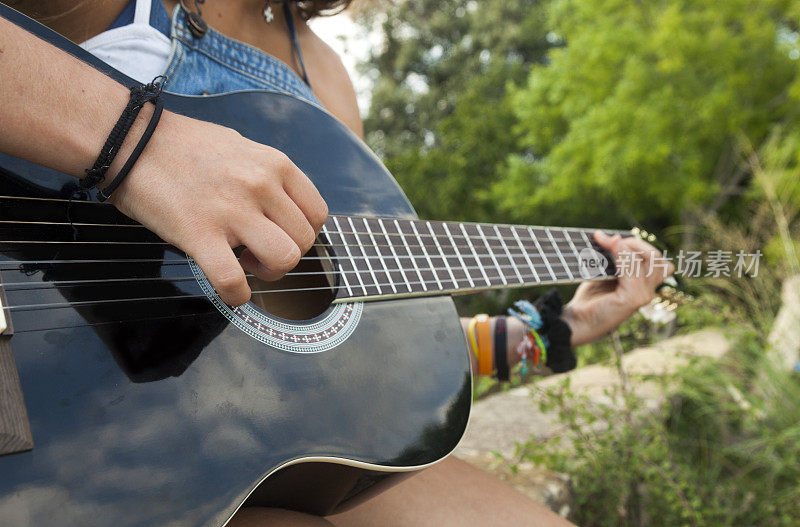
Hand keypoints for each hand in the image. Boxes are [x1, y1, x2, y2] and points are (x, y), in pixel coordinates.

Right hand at [108, 109, 327, 305]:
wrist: (131, 139)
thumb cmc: (183, 146)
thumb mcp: (242, 147)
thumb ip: (268, 176)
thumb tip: (284, 207)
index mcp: (275, 164)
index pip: (318, 214)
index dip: (303, 233)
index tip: (280, 234)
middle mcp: (261, 186)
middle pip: (304, 242)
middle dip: (285, 256)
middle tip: (257, 251)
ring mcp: (232, 210)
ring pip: (284, 261)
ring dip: (268, 273)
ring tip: (244, 263)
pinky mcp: (199, 233)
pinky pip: (233, 281)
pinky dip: (237, 296)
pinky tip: (230, 291)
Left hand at [562, 231, 673, 345]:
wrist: (576, 320)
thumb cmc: (590, 299)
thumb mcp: (606, 274)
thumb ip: (616, 258)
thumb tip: (617, 237)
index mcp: (645, 285)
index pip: (657, 259)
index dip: (639, 244)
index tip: (613, 238)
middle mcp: (648, 292)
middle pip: (656, 257)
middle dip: (634, 243)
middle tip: (608, 240)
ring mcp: (643, 296)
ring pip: (648, 261)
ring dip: (626, 246)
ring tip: (604, 242)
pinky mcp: (632, 299)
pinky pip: (633, 269)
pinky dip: (621, 254)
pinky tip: (607, 246)